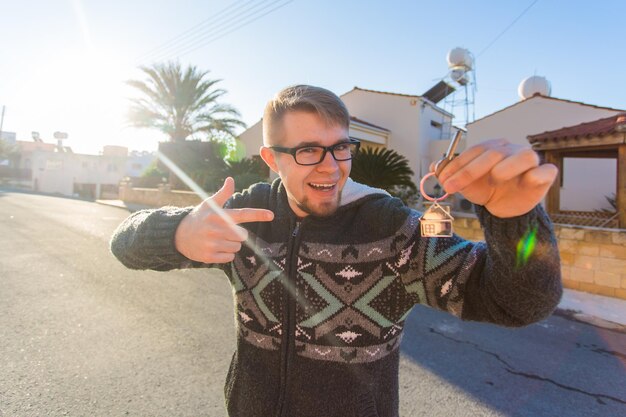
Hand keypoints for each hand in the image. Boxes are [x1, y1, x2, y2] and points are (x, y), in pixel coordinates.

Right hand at [174, 177, 273, 262]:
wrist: (179, 235)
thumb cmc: (199, 217)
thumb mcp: (209, 204)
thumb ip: (223, 194)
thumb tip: (231, 179)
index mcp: (219, 216)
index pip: (242, 214)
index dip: (257, 214)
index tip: (271, 215)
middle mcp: (216, 229)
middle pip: (243, 236)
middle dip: (237, 235)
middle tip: (224, 232)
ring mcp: (212, 244)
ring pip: (237, 248)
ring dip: (231, 245)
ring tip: (218, 239)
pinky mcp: (209, 256)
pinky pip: (229, 258)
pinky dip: (225, 255)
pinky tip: (215, 248)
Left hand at [433, 139, 557, 217]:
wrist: (505, 207)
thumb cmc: (487, 189)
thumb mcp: (466, 184)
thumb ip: (451, 174)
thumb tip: (434, 166)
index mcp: (493, 147)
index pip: (474, 151)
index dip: (457, 165)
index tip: (442, 180)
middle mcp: (511, 150)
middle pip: (493, 154)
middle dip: (469, 171)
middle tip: (451, 187)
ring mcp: (530, 163)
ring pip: (524, 156)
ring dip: (507, 167)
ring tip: (495, 180)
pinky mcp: (544, 176)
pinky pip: (546, 171)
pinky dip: (537, 174)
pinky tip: (527, 181)